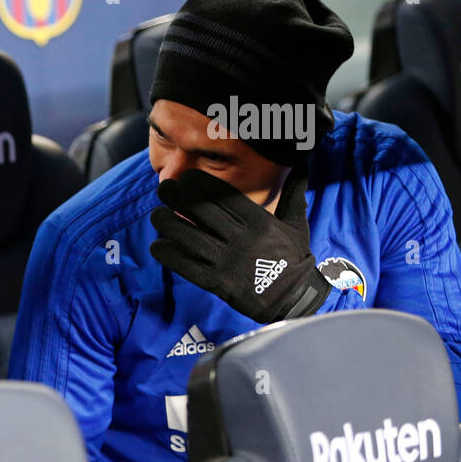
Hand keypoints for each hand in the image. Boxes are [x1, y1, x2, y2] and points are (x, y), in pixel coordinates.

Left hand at [149, 167, 329, 322]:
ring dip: (168, 225)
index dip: (201, 184)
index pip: (224, 197)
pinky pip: (186, 267)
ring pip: (189, 238)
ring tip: (157, 215)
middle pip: (201, 213)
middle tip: (163, 188)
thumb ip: (294, 193)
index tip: (186, 177)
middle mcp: (241, 239)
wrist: (293, 298)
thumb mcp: (297, 223)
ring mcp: (227, 262)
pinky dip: (169, 256)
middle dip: (178, 197)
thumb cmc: (293, 257)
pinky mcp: (217, 283)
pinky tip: (157, 245)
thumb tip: (304, 163)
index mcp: (259, 222)